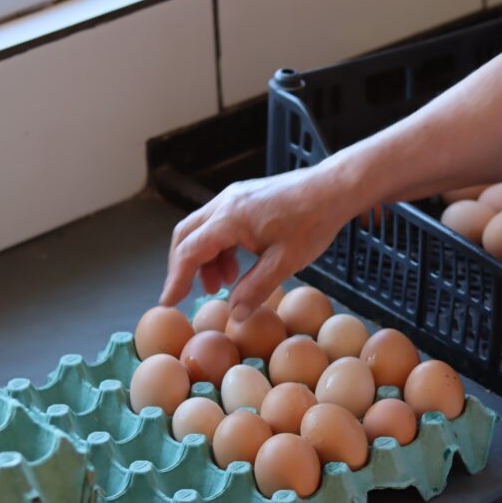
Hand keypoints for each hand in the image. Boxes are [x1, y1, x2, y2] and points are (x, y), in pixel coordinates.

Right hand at [160, 167, 356, 319]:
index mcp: (230, 218)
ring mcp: (234, 197)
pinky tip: (236, 268)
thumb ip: (256, 288)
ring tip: (221, 286)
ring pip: (201, 230)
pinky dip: (219, 248)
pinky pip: (218, 224)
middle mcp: (225, 202)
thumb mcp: (286, 262)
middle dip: (183, 267)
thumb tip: (233, 314)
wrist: (334, 188)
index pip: (189, 251)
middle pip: (186, 235)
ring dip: (204, 259)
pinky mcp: (245, 198)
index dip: (176, 279)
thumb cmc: (314, 222)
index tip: (168, 302)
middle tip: (188, 294)